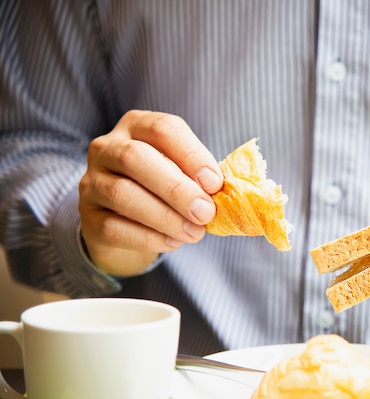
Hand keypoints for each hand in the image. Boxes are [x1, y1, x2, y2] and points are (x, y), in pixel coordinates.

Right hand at [78, 110, 223, 275]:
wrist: (126, 221)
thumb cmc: (163, 189)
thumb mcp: (181, 172)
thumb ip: (199, 177)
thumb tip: (223, 192)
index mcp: (137, 126)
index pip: (163, 129)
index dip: (192, 155)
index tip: (215, 184)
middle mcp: (107, 148)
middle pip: (135, 158)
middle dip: (176, 188)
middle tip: (205, 213)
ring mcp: (92, 182)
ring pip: (122, 194)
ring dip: (165, 217)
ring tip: (195, 233)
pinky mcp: (87, 217)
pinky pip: (114, 227)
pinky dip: (148, 237)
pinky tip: (173, 242)